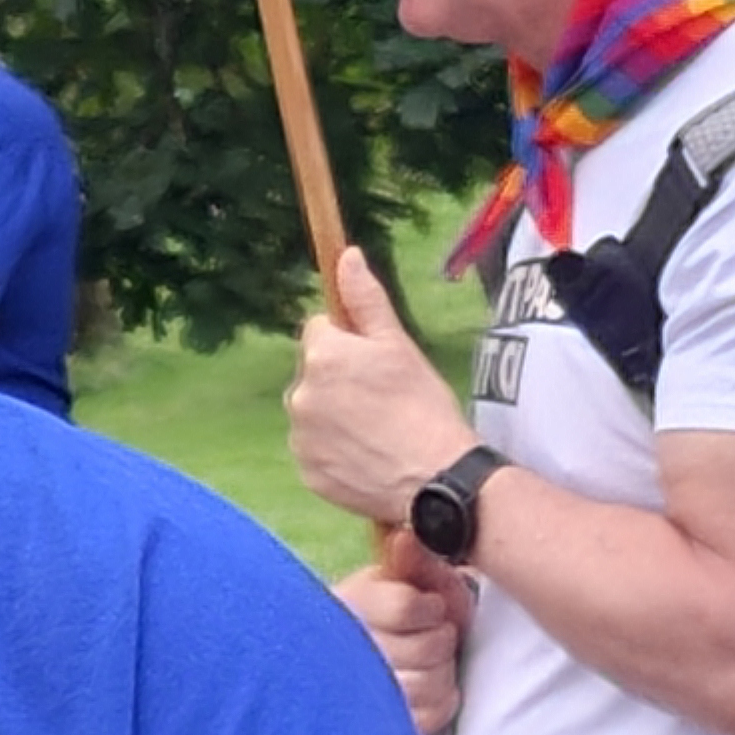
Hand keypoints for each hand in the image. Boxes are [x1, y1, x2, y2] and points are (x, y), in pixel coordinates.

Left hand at [281, 258, 473, 522]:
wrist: (435, 478)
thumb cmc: (423, 406)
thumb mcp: (399, 346)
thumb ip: (366, 300)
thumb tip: (346, 255)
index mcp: (322, 356)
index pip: (319, 331)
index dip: (349, 343)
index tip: (375, 364)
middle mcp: (299, 395)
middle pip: (312, 373)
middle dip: (337, 379)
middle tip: (381, 399)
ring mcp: (300, 438)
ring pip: (312, 412)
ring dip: (333, 415)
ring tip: (376, 430)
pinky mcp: (306, 472)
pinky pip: (314, 450)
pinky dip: (333, 451)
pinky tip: (367, 455)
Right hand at [338, 558, 465, 734]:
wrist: (354, 672)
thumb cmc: (388, 618)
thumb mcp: (398, 580)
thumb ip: (411, 559)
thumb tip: (405, 538)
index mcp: (348, 604)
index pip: (407, 606)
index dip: (430, 607)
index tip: (428, 607)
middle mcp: (345, 650)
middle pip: (428, 647)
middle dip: (439, 640)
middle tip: (428, 637)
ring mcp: (357, 695)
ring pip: (431, 683)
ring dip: (441, 672)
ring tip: (425, 664)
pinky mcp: (375, 730)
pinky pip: (432, 714)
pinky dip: (440, 701)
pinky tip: (424, 690)